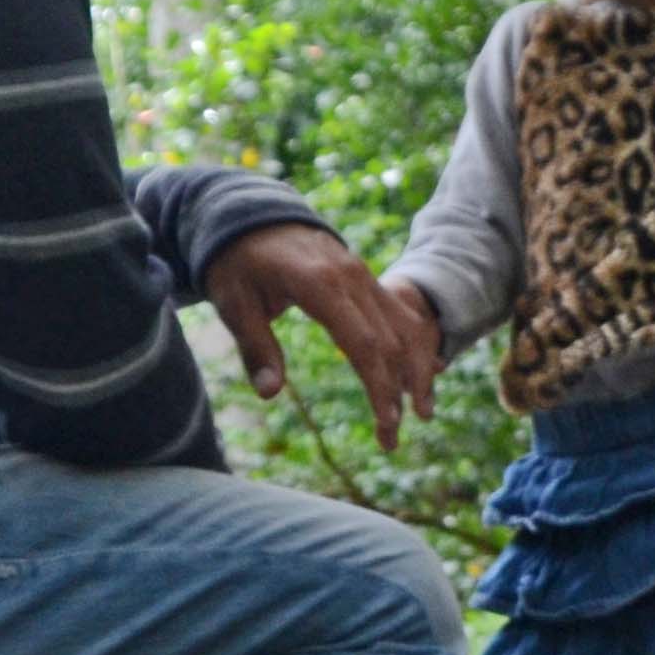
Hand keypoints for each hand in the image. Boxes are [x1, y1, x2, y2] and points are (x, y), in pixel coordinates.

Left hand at [202, 222, 436, 451]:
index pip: (362, 342)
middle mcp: (351, 277)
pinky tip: (420, 377)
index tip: (387, 422)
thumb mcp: (235, 305)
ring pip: (404, 327)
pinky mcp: (366, 278)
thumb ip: (256, 348)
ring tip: (418, 413)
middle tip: (392, 438)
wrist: (249, 216)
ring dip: (413, 371)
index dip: (378, 384)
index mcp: (319, 284)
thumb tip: (270, 394)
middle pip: (390, 340)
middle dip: (396, 391)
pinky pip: (399, 314)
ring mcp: (363, 275)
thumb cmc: (237, 264)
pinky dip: (413, 347)